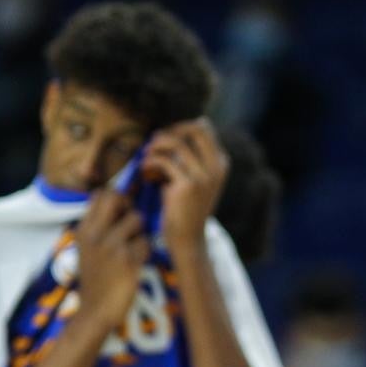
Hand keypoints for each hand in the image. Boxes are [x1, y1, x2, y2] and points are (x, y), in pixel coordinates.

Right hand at [75, 190, 149, 326]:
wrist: (95, 312)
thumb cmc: (96, 280)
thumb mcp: (87, 250)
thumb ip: (98, 228)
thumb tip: (120, 204)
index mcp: (83, 231)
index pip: (100, 195)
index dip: (116, 199)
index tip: (121, 214)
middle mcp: (95, 235)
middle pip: (117, 198)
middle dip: (129, 207)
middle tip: (131, 225)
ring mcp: (111, 246)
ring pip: (136, 219)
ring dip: (139, 233)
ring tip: (132, 250)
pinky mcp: (127, 260)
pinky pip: (145, 242)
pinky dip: (144, 252)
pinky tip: (135, 265)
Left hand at [141, 118, 227, 251]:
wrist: (188, 238)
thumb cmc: (186, 208)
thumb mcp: (196, 180)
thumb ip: (191, 158)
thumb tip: (170, 133)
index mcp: (221, 163)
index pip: (204, 129)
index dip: (181, 128)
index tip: (164, 139)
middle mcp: (216, 167)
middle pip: (195, 129)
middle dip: (171, 131)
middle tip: (155, 142)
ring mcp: (204, 176)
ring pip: (176, 143)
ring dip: (156, 146)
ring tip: (146, 156)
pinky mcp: (187, 185)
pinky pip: (164, 161)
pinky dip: (150, 162)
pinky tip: (144, 172)